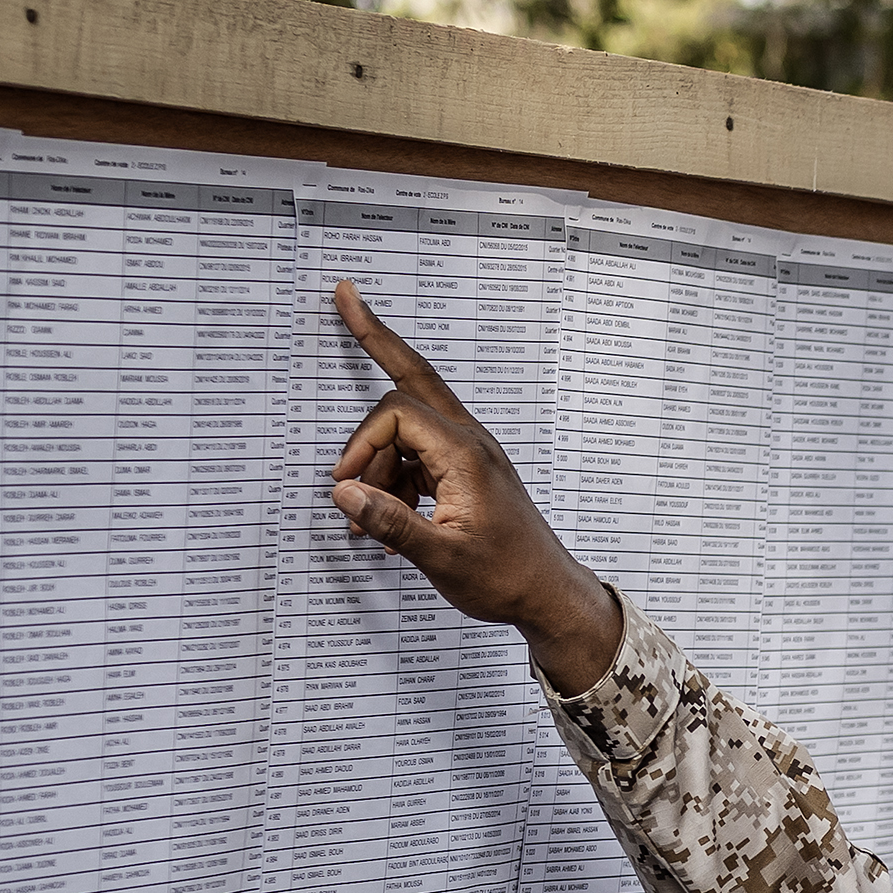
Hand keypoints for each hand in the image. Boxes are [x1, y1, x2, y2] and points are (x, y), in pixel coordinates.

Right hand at [323, 284, 623, 690]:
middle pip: (413, 377)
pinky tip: (388, 520)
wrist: (548, 595)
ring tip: (364, 515)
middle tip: (346, 298)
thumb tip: (344, 492)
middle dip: (375, 341)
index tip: (346, 483)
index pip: (397, 415)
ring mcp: (469, 454)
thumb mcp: (441, 557)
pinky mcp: (467, 471)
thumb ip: (389, 521)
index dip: (362, 444)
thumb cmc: (506, 576)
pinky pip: (419, 457)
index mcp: (465, 454)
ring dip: (379, 461)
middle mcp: (469, 442)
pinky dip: (395, 479)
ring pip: (409, 428)